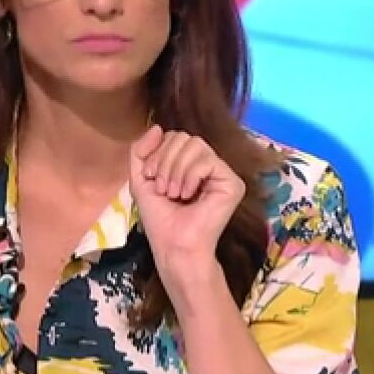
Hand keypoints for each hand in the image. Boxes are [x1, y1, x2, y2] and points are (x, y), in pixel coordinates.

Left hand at [128, 126, 244, 282]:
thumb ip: (141, 151)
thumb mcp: (141, 180)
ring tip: (174, 193)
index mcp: (188, 164)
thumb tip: (158, 127)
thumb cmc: (160, 219)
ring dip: (176, 170)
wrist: (173, 245)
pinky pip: (207, 160)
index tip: (151, 178)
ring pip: (195, 144)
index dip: (158, 153)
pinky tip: (188, 195)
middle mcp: (207, 165)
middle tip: (164, 189)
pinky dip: (191, 176)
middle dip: (165, 161)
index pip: (174, 137)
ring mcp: (222, 173)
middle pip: (184, 137)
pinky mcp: (233, 183)